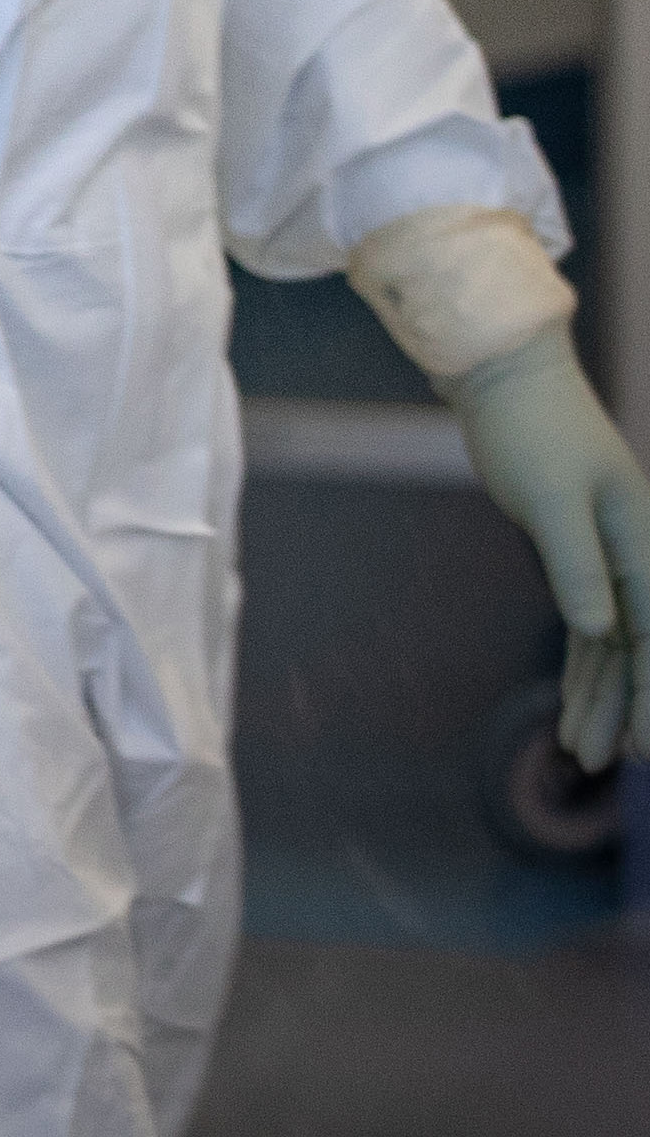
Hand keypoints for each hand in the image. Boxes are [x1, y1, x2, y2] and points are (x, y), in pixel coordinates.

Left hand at [439, 327, 649, 768]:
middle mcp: (638, 556)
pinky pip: (590, 627)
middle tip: (613, 761)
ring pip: (614, 644)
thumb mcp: (549, 500)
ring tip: (584, 752)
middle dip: (629, 707)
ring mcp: (612, 558)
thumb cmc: (531, 433)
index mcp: (644, 544)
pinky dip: (582, 667)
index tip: (648, 744)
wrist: (507, 383)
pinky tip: (572, 707)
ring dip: (601, 696)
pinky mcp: (581, 558)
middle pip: (641, 648)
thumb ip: (578, 566)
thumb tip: (602, 630)